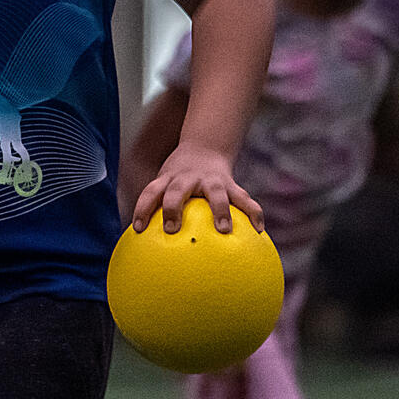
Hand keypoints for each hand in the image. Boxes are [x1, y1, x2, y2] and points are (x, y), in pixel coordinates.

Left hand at [131, 142, 263, 235]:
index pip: (151, 192)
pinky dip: (253, 213)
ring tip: (224, 230)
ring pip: (216, 193)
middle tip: (172, 230)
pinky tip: (259, 231)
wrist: (205, 148)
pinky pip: (244, 199)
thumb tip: (146, 251)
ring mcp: (211, 180)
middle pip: (177, 190)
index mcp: (168, 179)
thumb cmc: (178, 179)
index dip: (143, 209)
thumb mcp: (165, 185)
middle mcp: (188, 178)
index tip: (139, 229)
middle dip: (173, 208)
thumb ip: (158, 211)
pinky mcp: (230, 184)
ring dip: (220, 210)